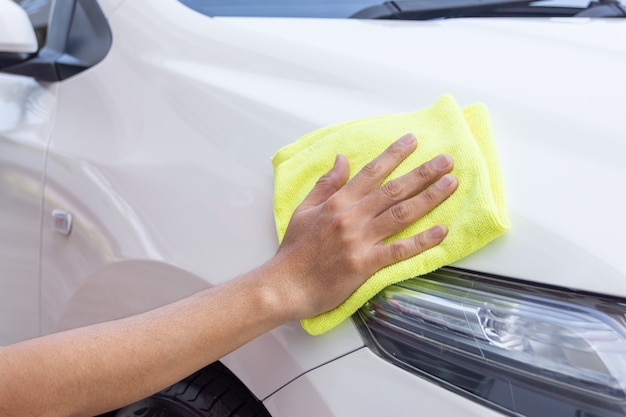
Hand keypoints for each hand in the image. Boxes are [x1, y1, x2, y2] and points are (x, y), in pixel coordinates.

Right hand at [270, 133, 457, 319]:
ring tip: (451, 183)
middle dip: (423, 172)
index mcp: (337, 202)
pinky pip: (400, 249)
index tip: (413, 141)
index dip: (394, 154)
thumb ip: (326, 183)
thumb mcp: (304, 209)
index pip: (371, 172)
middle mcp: (352, 216)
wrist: (285, 285)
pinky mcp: (366, 264)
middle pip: (394, 189)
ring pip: (401, 213)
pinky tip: (442, 231)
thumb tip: (342, 158)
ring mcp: (360, 240)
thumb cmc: (294, 250)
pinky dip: (422, 240)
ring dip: (429, 197)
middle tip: (446, 160)